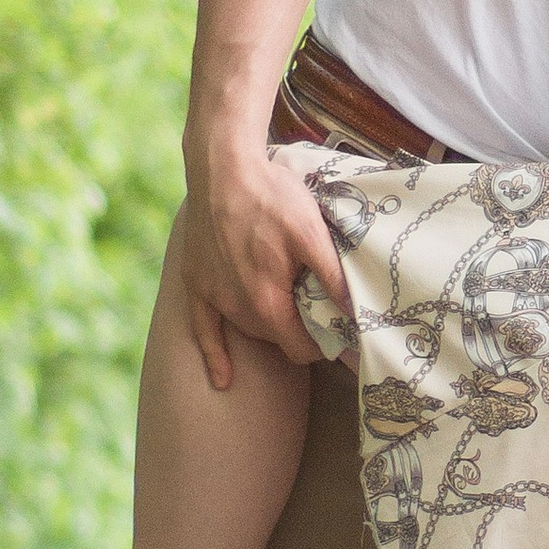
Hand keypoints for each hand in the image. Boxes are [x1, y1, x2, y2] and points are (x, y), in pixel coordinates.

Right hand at [179, 137, 344, 388]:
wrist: (222, 168)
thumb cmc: (271, 197)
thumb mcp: (313, 234)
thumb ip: (332, 278)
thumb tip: (353, 314)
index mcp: (267, 302)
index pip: (301, 348)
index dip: (324, 346)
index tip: (340, 335)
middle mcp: (237, 308)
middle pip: (276, 339)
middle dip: (298, 331)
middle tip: (318, 310)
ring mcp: (213, 297)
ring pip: (248, 330)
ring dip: (269, 326)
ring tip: (288, 307)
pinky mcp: (195, 283)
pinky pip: (202, 330)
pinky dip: (214, 355)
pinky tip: (223, 379)